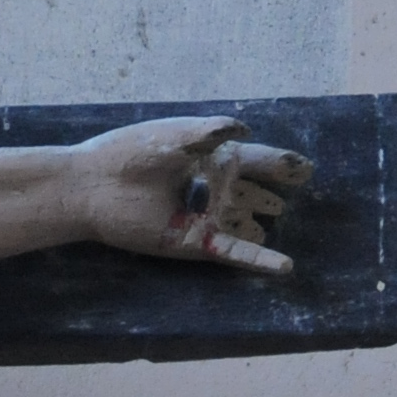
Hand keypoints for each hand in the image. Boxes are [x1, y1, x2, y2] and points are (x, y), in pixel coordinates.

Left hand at [64, 115, 310, 277]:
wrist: (92, 187)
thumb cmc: (127, 153)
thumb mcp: (174, 135)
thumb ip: (210, 132)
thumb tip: (244, 128)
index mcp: (205, 157)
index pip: (252, 158)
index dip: (278, 162)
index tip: (303, 166)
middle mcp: (206, 189)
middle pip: (249, 191)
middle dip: (271, 193)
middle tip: (298, 192)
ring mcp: (201, 217)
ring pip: (243, 222)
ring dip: (261, 223)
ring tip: (283, 223)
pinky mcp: (192, 242)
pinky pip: (232, 252)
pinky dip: (257, 260)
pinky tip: (283, 268)